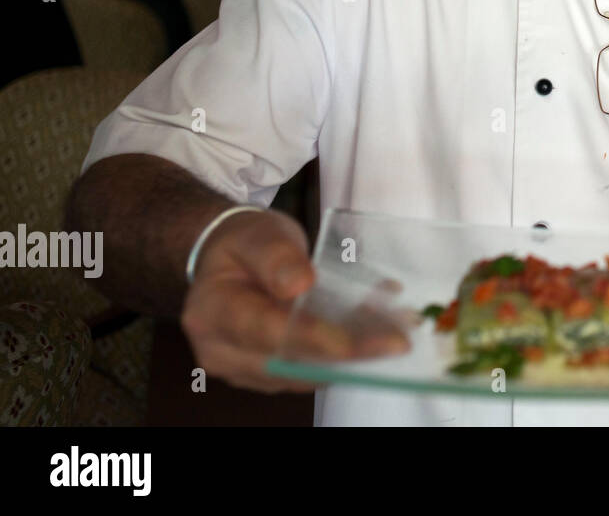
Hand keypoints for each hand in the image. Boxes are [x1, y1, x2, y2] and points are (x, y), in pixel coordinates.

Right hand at [180, 208, 409, 392]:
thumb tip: (299, 284)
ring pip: (306, 373)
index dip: (309, 339)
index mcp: (211, 312)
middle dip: (347, 354)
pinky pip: (312, 370)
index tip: (350, 343)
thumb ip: (276, 255)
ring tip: (397, 332)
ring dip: (355, 357)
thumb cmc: (244, 244)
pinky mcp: (270, 373)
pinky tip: (380, 330)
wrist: (230, 260)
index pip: (263, 331)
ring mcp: (245, 368)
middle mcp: (221, 351)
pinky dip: (347, 354)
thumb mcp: (258, 233)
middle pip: (289, 362)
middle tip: (397, 340)